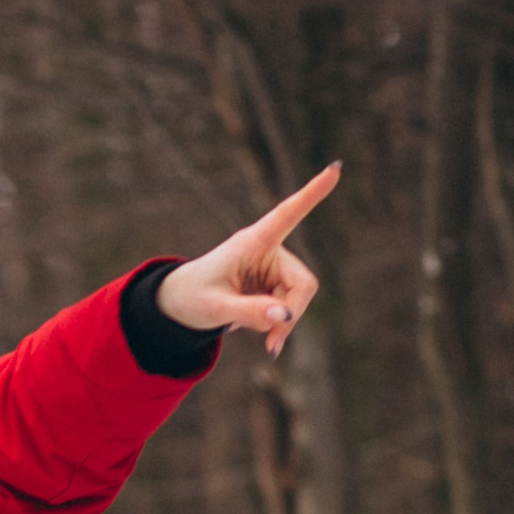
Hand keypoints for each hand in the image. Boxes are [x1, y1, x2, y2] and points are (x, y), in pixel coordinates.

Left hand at [154, 164, 335, 357]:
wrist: (179, 304)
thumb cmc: (192, 298)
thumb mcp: (215, 308)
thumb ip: (248, 312)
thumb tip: (284, 317)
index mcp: (252, 242)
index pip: (286, 215)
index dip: (312, 194)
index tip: (335, 169)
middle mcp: (269, 250)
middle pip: (303, 283)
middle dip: (290, 315)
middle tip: (271, 344)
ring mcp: (274, 267)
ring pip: (300, 298)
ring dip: (282, 322)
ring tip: (257, 338)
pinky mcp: (276, 282)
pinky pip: (290, 307)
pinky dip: (278, 324)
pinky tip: (259, 332)